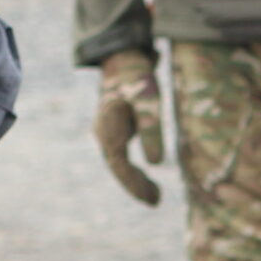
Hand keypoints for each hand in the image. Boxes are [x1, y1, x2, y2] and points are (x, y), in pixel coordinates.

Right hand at [93, 49, 164, 205]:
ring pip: (119, 164)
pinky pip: (122, 157)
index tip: (152, 198)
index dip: (135, 183)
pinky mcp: (115, 130)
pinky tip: (148, 179)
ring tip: (156, 196)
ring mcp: (107, 133)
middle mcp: (104, 134)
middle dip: (136, 186)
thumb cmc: (137, 77)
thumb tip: (156, 163)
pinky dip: (134, 169)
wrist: (124, 58)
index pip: (120, 164)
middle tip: (156, 201)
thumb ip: (151, 129)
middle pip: (118, 168)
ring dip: (135, 180)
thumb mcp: (148, 101)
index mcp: (108, 128)